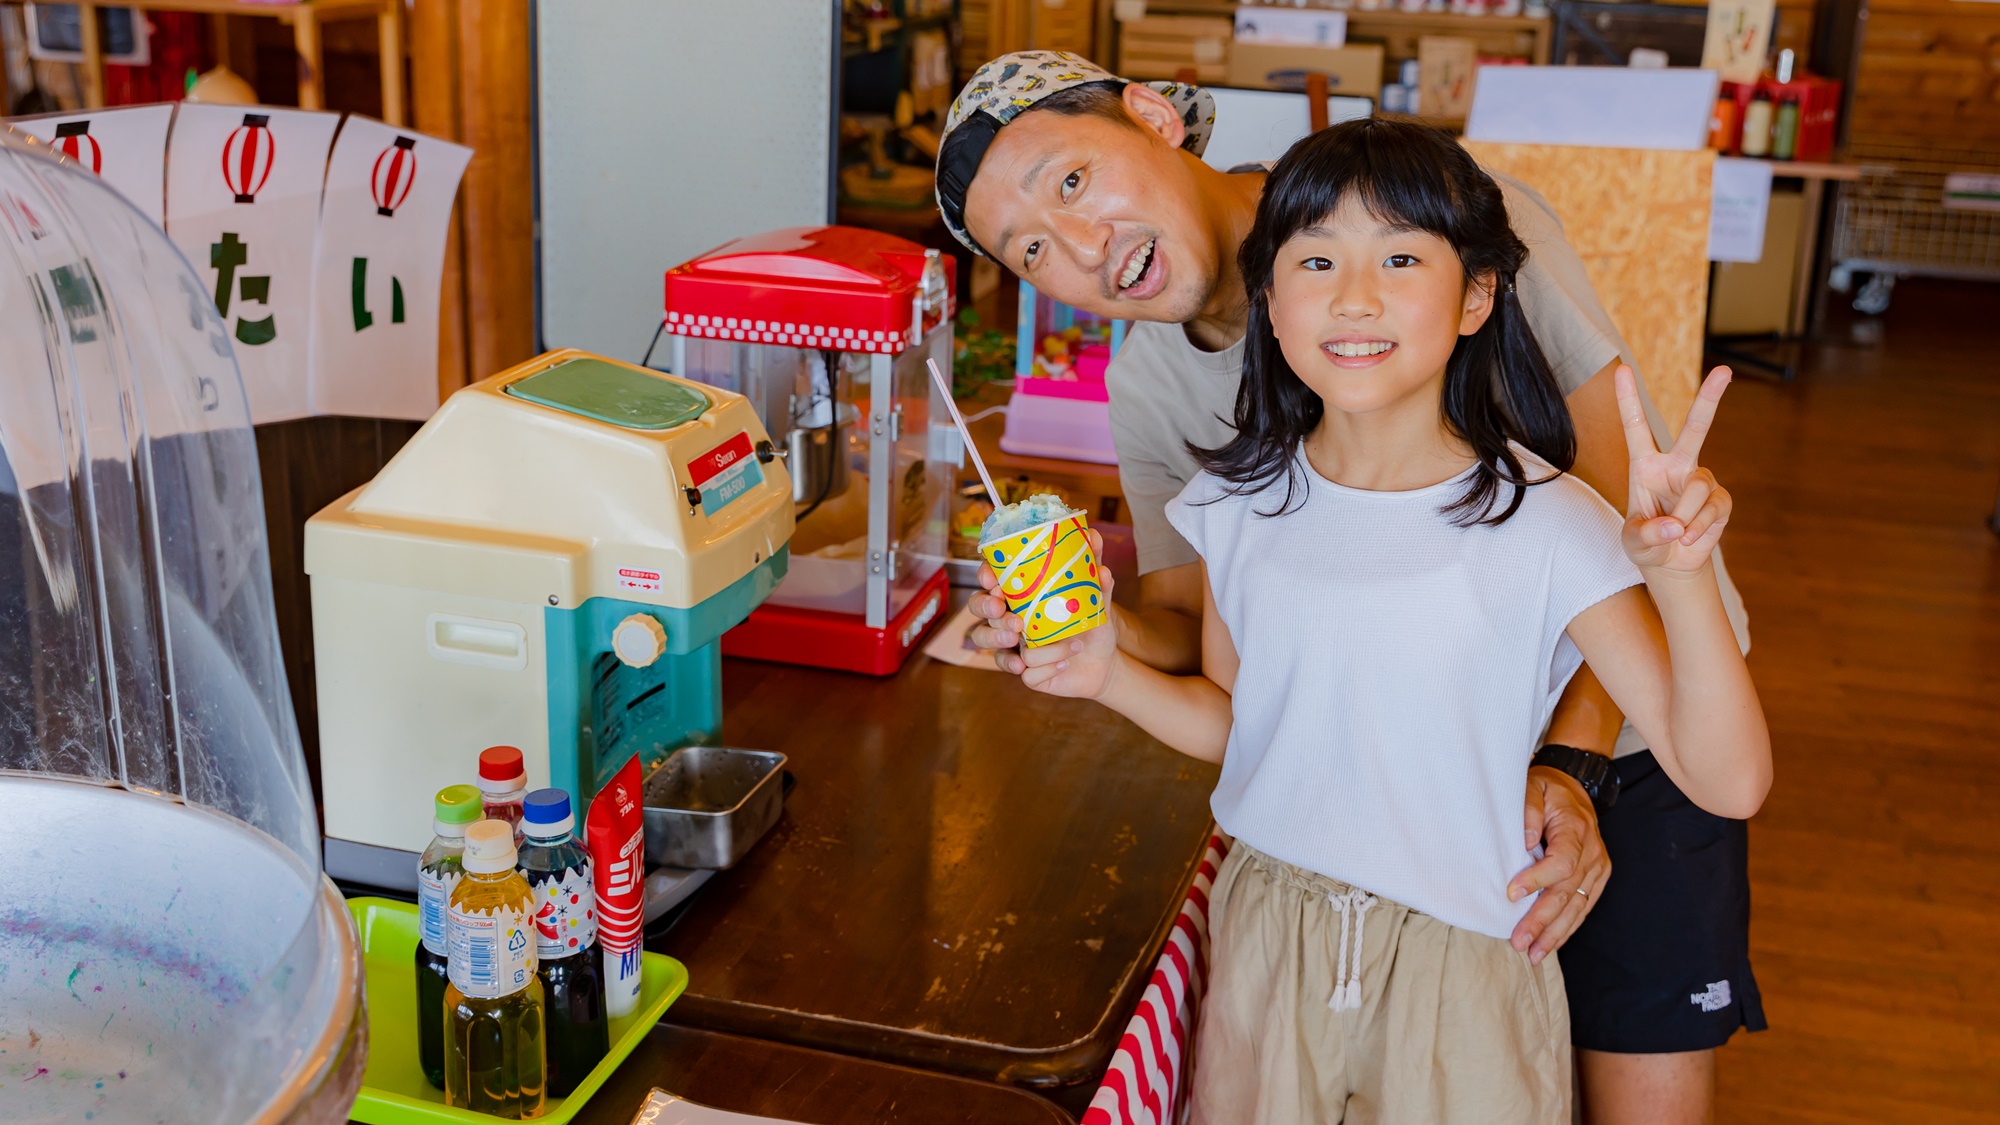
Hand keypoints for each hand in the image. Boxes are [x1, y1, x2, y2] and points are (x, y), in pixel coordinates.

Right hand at [970, 527, 1114, 673]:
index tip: (994, 579)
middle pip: (977, 607)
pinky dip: (1044, 667)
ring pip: (986, 641)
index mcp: (1021, 596)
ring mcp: (1014, 646)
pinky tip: (1062, 663)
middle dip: (985, 607)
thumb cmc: (1091, 623)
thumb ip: (1093, 569)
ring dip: (1000, 639)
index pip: (991, 579)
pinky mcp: (1028, 673)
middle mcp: (1010, 619)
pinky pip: (1026, 673)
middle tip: (1003, 611)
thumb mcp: (1097, 596)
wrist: (1105, 661)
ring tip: (1020, 639)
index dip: (985, 577)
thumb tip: (1093, 536)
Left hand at [1507, 766, 1610, 964]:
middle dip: (1542, 920)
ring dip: (1554, 933)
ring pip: (1577, 907)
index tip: (1512, 894)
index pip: (1561, 863)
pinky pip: (1583, 907)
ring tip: (1533, 953)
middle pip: (1567, 892)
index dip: (1537, 880)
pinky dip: (1567, 928)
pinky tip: (1550, 944)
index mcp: (1576, 830)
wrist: (1576, 788)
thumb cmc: (1548, 789)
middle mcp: (1592, 853)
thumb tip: (1524, 843)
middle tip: (1519, 940)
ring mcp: (1598, 868)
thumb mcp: (1533, 786)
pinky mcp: (1597, 878)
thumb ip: (1527, 809)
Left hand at [1617, 365, 1733, 573]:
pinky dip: (1698, 528)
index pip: (1635, 427)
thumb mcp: (1634, 541)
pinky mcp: (1720, 500)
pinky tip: (1690, 538)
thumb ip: (1648, 534)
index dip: (1628, 399)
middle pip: (1695, 428)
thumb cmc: (1645, 542)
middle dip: (1709, 399)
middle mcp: (1675, 465)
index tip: (1622, 369)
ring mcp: (1700, 480)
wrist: (1671, 563)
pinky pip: (1712, 509)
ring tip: (1675, 534)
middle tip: (1724, 370)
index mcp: (1645, 465)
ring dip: (1684, 516)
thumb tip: (1676, 527)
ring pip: (1697, 486)